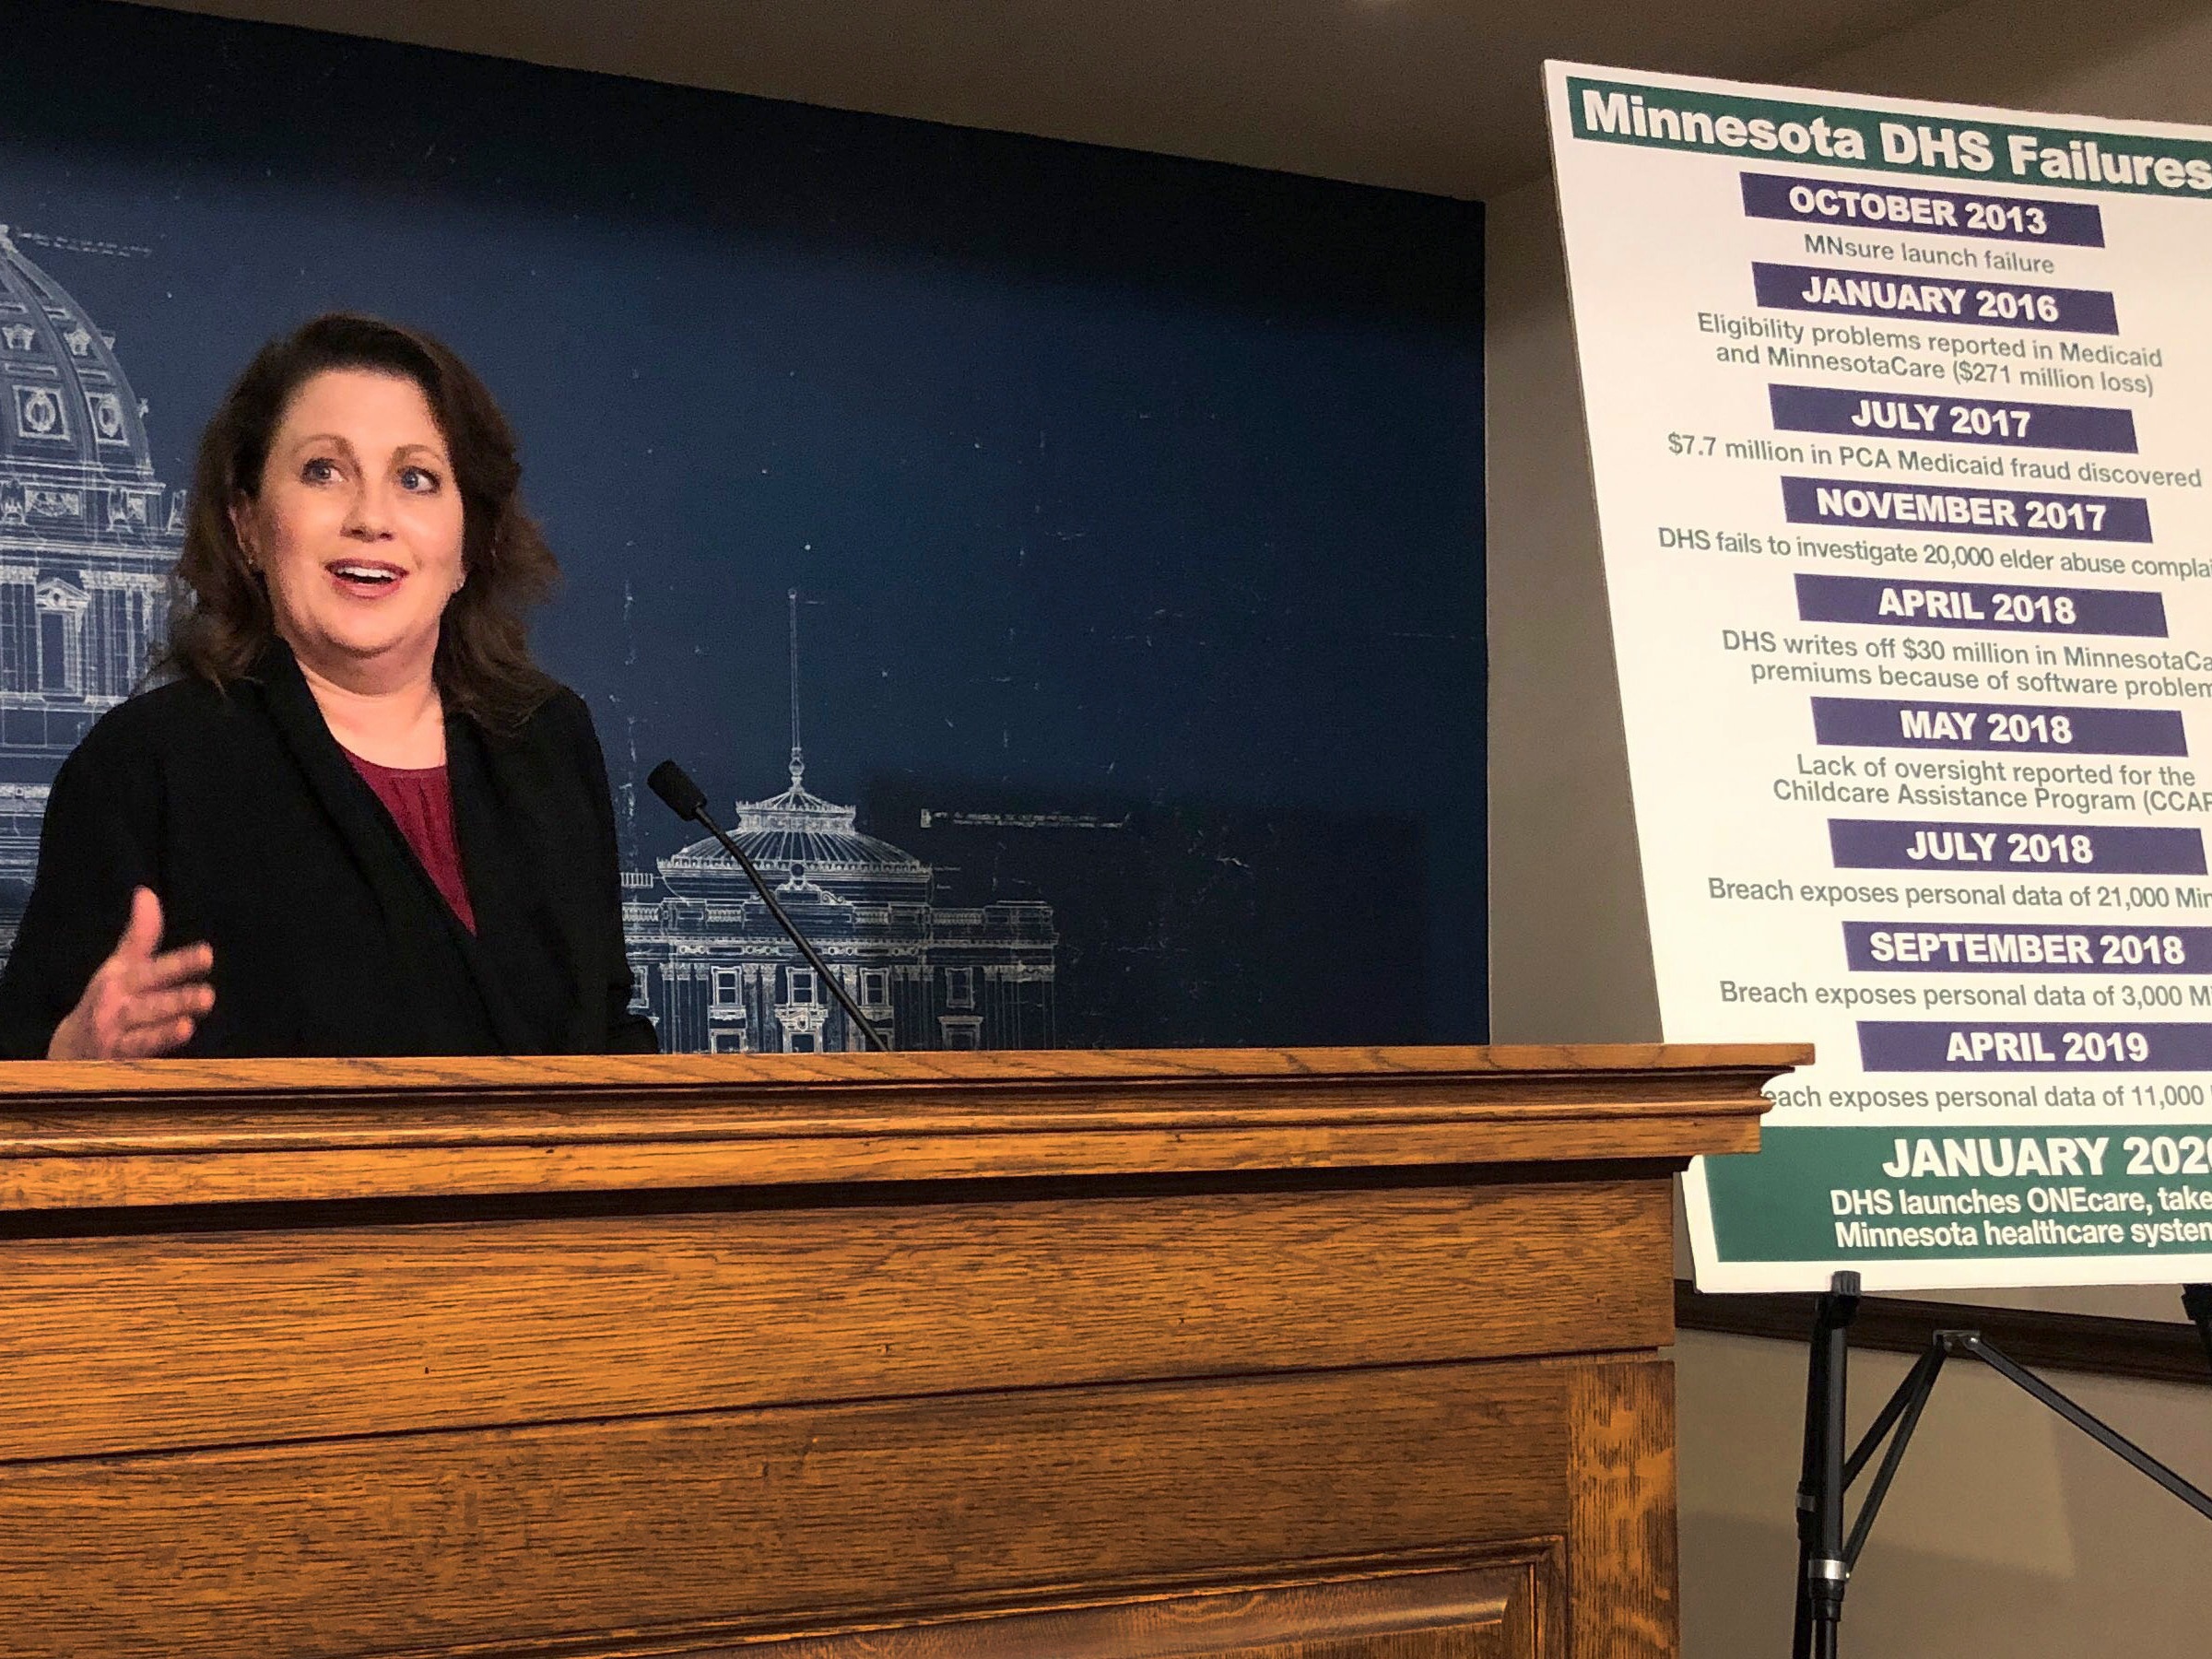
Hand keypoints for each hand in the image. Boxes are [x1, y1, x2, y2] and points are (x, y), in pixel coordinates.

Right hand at [47, 887, 214, 1059]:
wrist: (69, 1049)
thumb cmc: (106, 1000)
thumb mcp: (120, 966)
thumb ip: (140, 934)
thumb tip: (146, 892)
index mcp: (122, 980)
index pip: (154, 969)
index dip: (180, 963)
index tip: (207, 954)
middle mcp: (118, 1007)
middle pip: (152, 1003)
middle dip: (177, 1000)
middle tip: (207, 996)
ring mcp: (116, 1038)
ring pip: (143, 1035)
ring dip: (164, 1032)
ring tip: (187, 1026)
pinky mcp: (116, 1066)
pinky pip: (135, 1062)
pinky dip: (150, 1064)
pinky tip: (171, 1062)